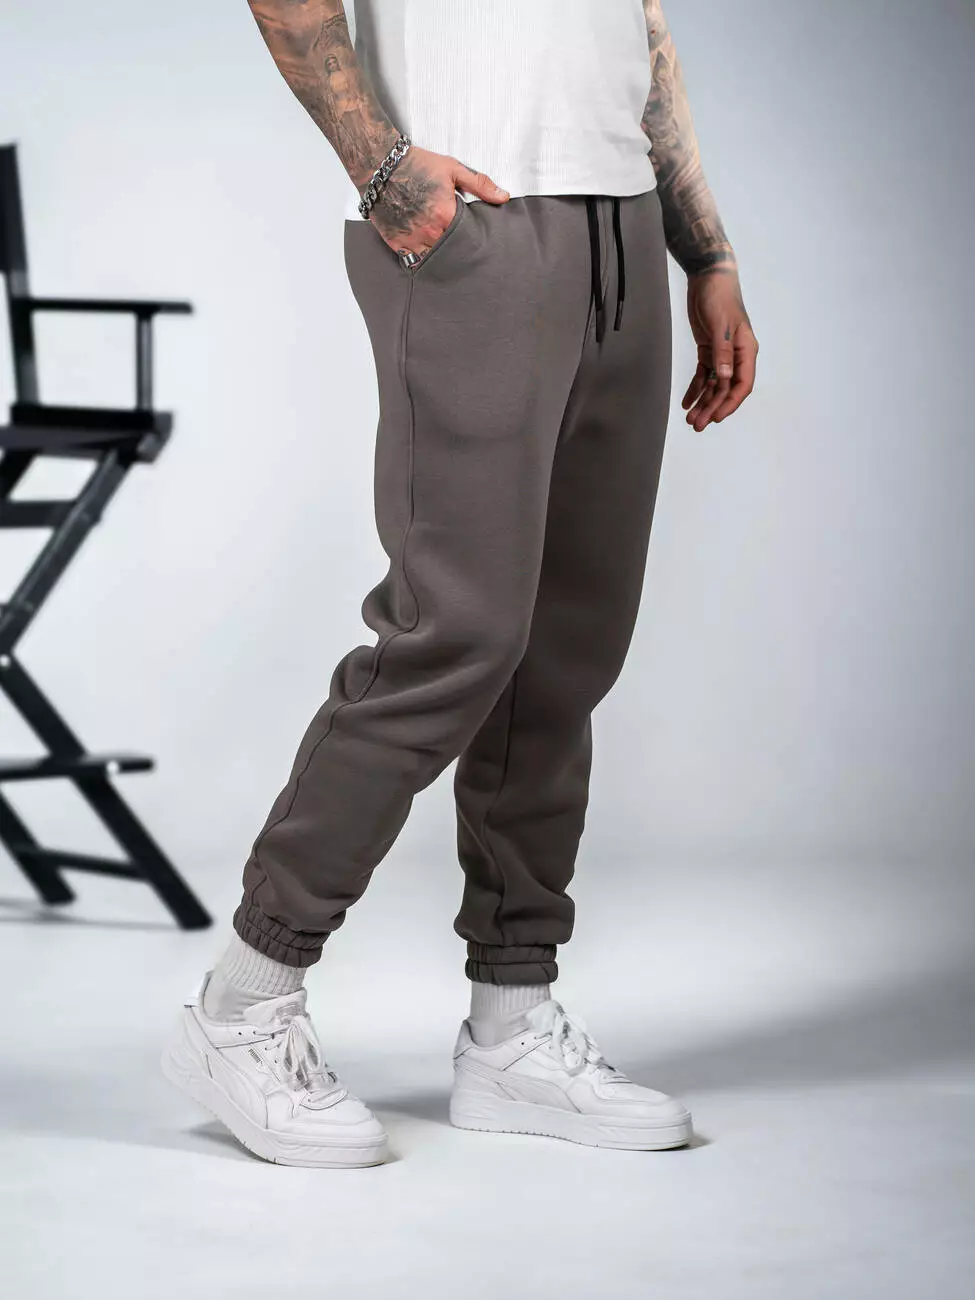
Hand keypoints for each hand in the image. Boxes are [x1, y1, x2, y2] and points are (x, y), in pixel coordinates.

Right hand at [364, 145, 509, 260]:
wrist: (380, 164)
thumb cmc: (416, 164)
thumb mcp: (452, 169)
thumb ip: (480, 185)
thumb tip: (503, 197)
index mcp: (445, 215)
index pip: (466, 238)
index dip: (469, 237)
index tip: (471, 236)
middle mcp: (429, 231)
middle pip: (450, 251)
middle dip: (455, 248)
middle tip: (458, 245)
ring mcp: (412, 240)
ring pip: (432, 258)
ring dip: (438, 254)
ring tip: (441, 247)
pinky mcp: (397, 243)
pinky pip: (412, 260)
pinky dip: (419, 257)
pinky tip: (425, 250)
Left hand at [681, 270, 758, 430]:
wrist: (709, 277)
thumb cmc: (719, 296)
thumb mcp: (720, 325)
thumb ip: (722, 352)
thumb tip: (725, 378)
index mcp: (745, 350)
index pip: (742, 384)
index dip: (730, 403)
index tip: (717, 417)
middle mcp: (736, 355)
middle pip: (726, 389)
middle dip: (712, 408)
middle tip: (697, 424)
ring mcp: (722, 354)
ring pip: (714, 385)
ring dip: (703, 402)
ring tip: (690, 419)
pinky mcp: (709, 350)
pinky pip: (704, 375)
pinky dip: (696, 389)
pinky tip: (686, 402)